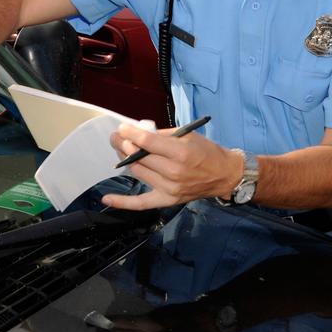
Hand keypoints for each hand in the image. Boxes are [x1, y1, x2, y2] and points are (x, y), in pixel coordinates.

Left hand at [103, 124, 242, 209]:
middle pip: (139, 157)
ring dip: (125, 160)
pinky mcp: (167, 200)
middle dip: (123, 144)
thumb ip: (162, 134)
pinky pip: (141, 203)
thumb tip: (138, 133)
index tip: (121, 128)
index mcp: (180, 153)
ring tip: (121, 150)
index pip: (147, 142)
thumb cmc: (207, 151)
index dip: (130, 133)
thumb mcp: (187, 135)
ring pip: (137, 173)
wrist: (224, 175)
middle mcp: (173, 172)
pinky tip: (107, 199)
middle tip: (117, 137)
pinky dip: (123, 202)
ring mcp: (169, 188)